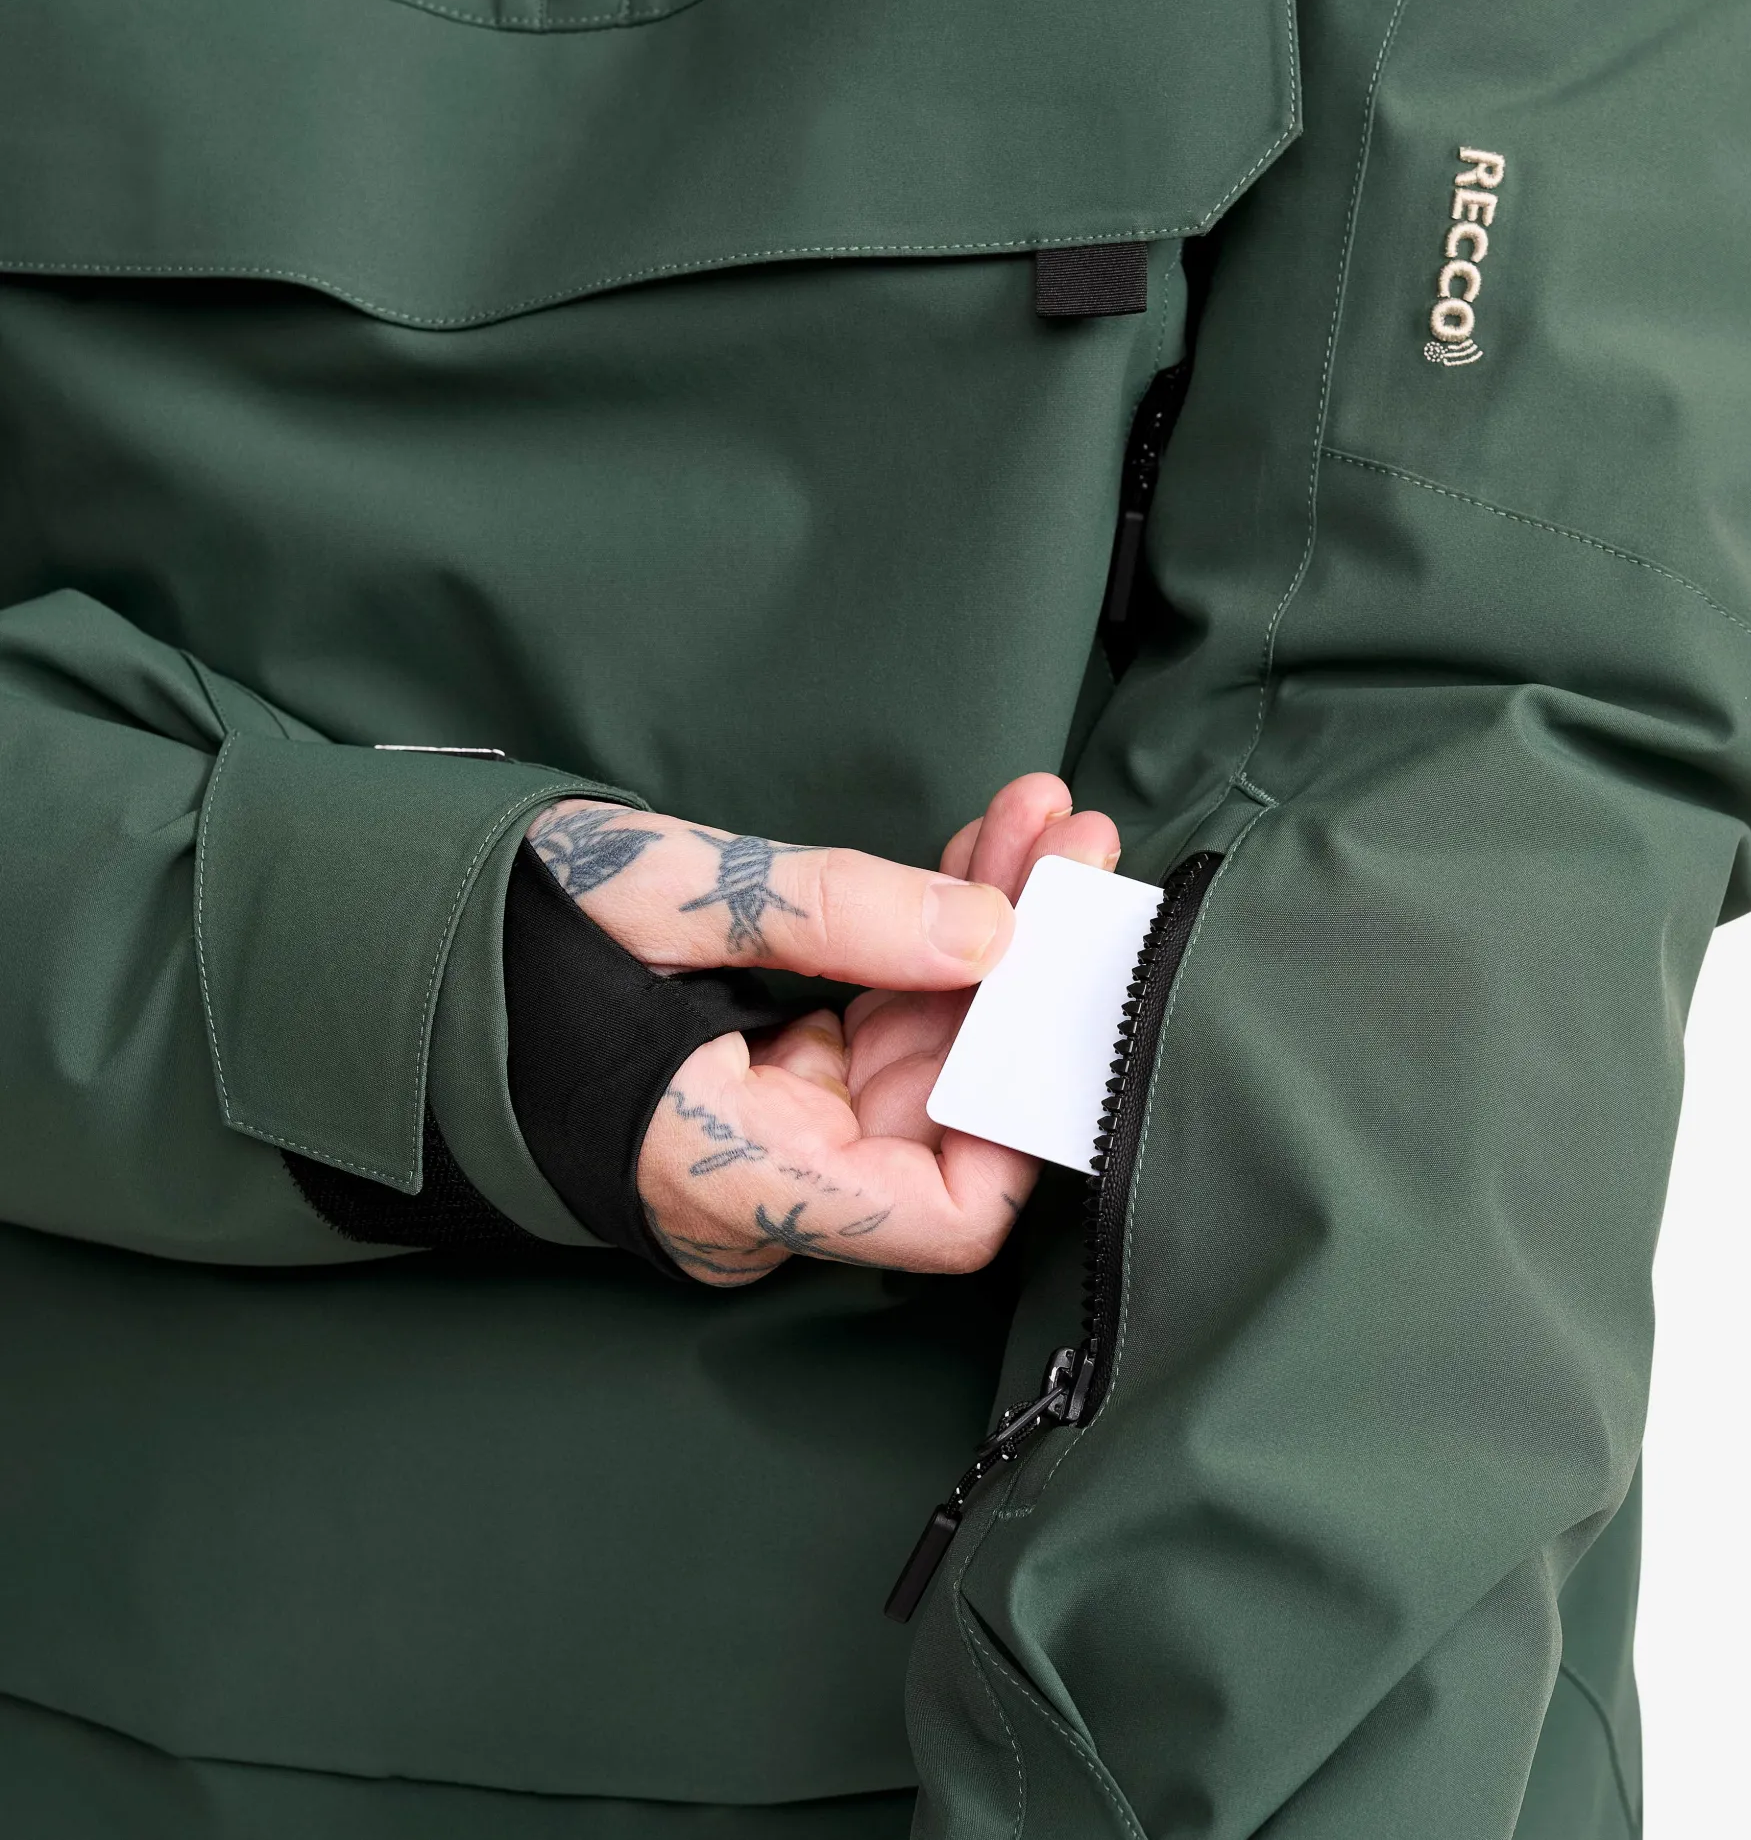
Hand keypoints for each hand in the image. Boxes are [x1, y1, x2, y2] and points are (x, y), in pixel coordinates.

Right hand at [523, 775, 1118, 1284]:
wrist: (395, 948)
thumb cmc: (500, 938)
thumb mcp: (663, 896)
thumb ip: (828, 914)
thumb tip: (990, 931)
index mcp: (735, 1172)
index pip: (942, 1217)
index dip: (1023, 1118)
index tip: (1056, 989)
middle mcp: (773, 1178)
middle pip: (953, 1108)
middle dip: (1019, 969)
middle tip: (1067, 845)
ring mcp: (782, 1127)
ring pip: (929, 1053)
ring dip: (984, 932)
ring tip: (1032, 821)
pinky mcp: (779, 1076)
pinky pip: (882, 1022)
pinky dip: (927, 936)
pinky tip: (974, 849)